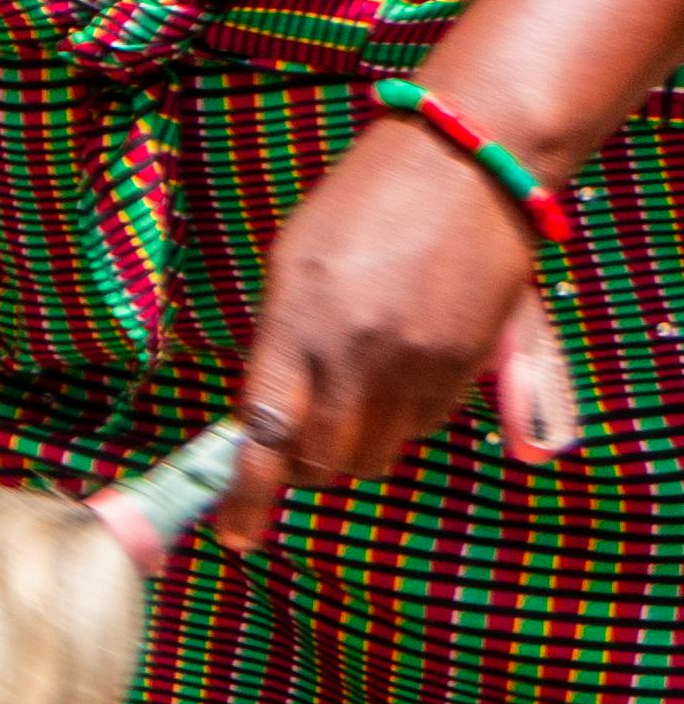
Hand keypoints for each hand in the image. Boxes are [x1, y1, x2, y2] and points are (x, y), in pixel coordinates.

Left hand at [212, 112, 554, 545]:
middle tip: (295, 452)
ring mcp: (419, 366)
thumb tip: (273, 416)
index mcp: (299, 322)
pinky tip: (395, 373)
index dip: (246, 492)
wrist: (465, 169)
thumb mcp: (297, 261)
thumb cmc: (364, 204)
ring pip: (379, 453)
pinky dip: (401, 421)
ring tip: (348, 397)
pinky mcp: (469, 368)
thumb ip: (283, 342)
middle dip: (307, 470)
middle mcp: (359, 355)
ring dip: (355, 447)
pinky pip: (425, 425)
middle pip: (327, 461)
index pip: (264, 431)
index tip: (234, 534)